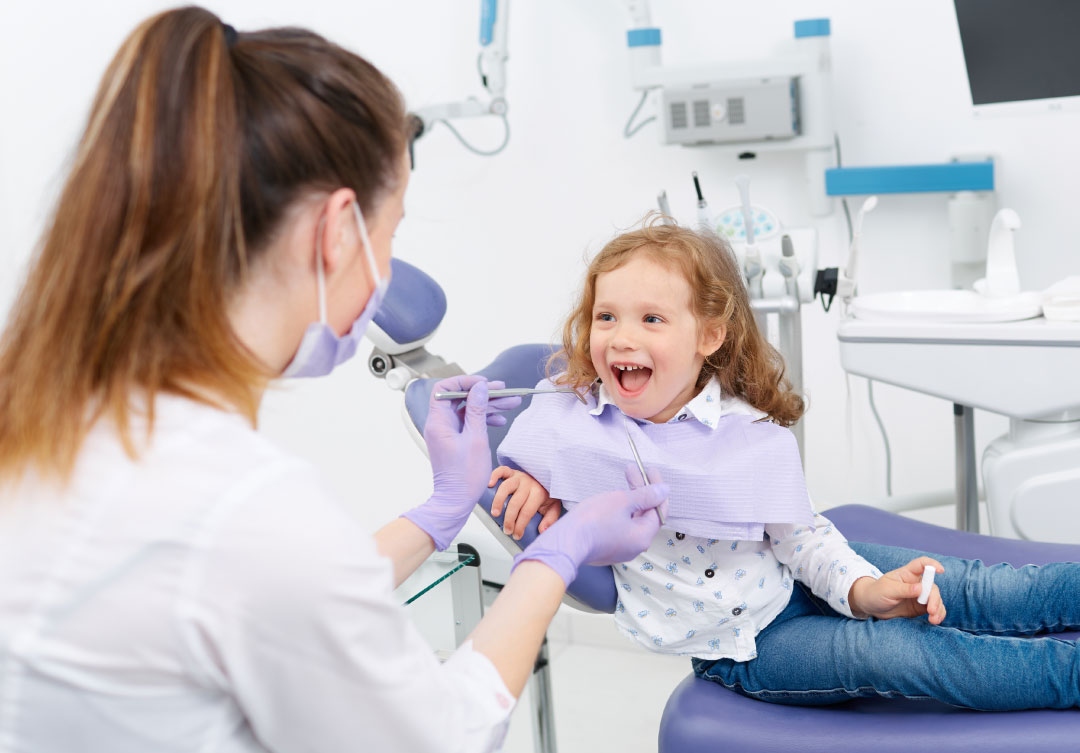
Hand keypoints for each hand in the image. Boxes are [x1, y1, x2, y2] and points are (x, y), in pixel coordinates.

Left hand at [402, 376, 521, 549]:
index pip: (446, 389)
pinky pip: (469, 422)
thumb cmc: (464, 475)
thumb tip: (480, 388)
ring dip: (489, 406)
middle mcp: (440, 424)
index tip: (485, 384)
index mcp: (439, 422)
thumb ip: (478, 410)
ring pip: (468, 409)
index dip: (465, 382)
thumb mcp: (475, 438)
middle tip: (505, 391)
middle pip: (460, 397)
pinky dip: (484, 419)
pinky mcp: (455, 439)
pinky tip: (500, 420)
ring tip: (512, 403)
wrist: (456, 501)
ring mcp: (447, 432)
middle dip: (484, 393)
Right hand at [489, 466, 561, 539]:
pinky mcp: (511, 472)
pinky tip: (489, 485)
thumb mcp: (552, 508)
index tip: (517, 535)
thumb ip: (550, 520)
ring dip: (498, 501)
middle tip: (507, 530)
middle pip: (516, 502)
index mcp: (538, 493)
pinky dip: (494, 476)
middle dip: (509, 519)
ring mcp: (518, 477)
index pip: (527, 511)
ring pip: (506, 487)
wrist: (545, 478)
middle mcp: (528, 483)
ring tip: (495, 514)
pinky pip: (502, 470)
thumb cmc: (545, 494)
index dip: (521, 525)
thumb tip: (542, 531)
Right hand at [512, 465, 668, 586]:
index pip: (659, 510)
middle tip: (632, 470)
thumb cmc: (594, 520)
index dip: (656, 488)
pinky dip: (619, 512)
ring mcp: (620, 549)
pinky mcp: (606, 549)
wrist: (565, 543)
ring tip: (621, 482)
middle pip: (644, 515)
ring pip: (631, 520)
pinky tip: (611, 501)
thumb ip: (646, 495)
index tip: (650, 470)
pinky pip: (619, 527)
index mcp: (643, 536)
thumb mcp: (622, 500)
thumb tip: (664, 490)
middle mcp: (635, 546)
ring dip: (629, 500)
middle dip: (640, 491)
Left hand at [848, 557, 946, 624]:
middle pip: (932, 586)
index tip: (940, 570)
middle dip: (934, 598)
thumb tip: (921, 588)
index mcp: (907, 573)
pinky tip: (935, 620)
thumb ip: (904, 589)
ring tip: (934, 619)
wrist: (872, 606)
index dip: (932, 564)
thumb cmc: (877, 593)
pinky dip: (938, 614)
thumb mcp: (887, 590)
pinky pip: (934, 609)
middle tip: (931, 610)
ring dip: (938, 608)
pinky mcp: (921, 607)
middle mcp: (917, 583)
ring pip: (936, 599)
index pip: (922, 564)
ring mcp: (920, 595)